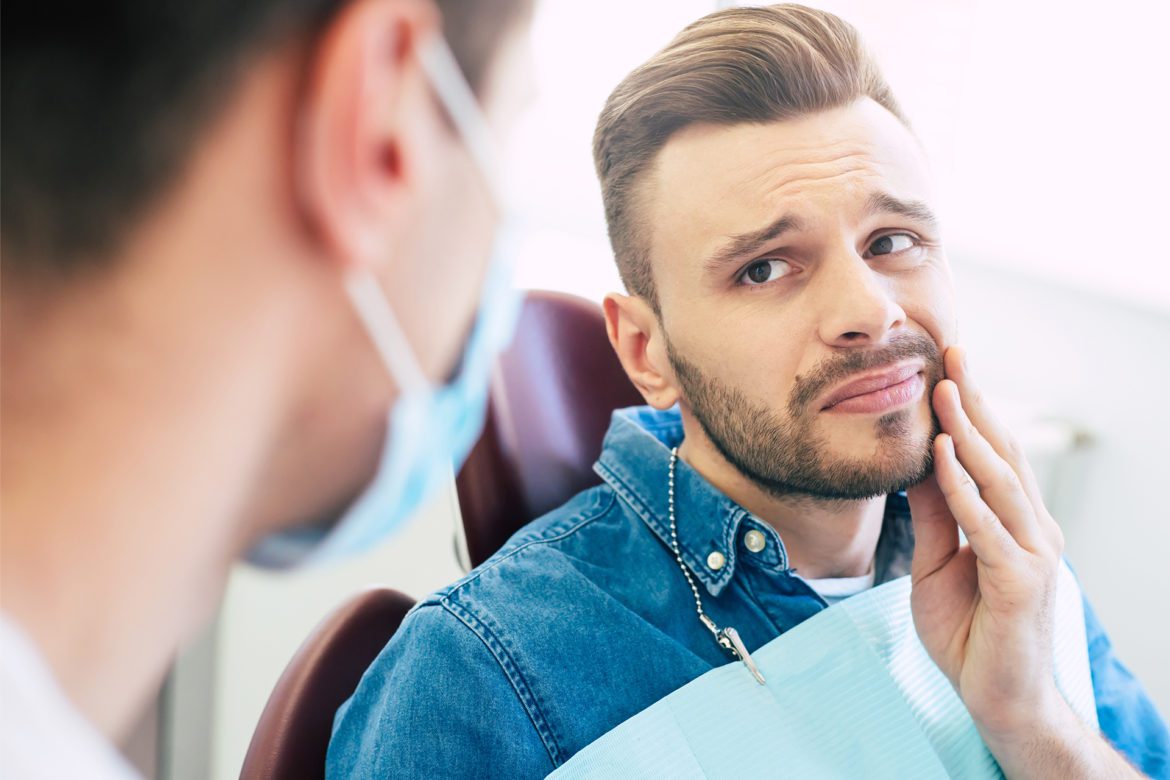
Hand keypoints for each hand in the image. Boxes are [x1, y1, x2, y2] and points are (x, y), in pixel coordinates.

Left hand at [907, 345, 1066, 737]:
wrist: (998, 699)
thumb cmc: (968, 632)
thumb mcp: (935, 563)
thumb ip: (932, 516)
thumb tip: (916, 464)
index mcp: (1015, 523)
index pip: (994, 454)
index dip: (974, 409)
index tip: (950, 366)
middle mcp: (1033, 530)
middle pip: (1003, 453)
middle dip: (977, 402)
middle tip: (954, 353)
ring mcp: (1031, 555)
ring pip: (999, 481)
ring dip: (971, 432)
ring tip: (946, 389)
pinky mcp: (1020, 583)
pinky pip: (986, 527)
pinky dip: (964, 488)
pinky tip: (946, 455)